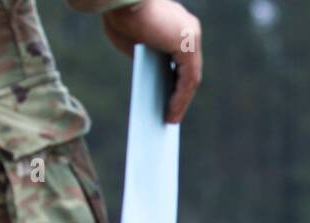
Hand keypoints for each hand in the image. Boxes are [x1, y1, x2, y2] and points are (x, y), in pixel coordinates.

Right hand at [102, 0, 202, 122]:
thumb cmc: (117, 15)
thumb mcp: (133, 43)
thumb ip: (146, 58)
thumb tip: (151, 77)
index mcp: (178, 26)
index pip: (181, 60)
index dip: (175, 83)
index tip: (169, 101)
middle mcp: (190, 30)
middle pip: (187, 70)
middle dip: (179, 95)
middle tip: (170, 115)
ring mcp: (192, 37)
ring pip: (190, 78)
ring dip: (180, 102)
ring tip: (169, 120)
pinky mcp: (188, 45)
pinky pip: (188, 80)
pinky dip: (180, 99)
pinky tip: (170, 114)